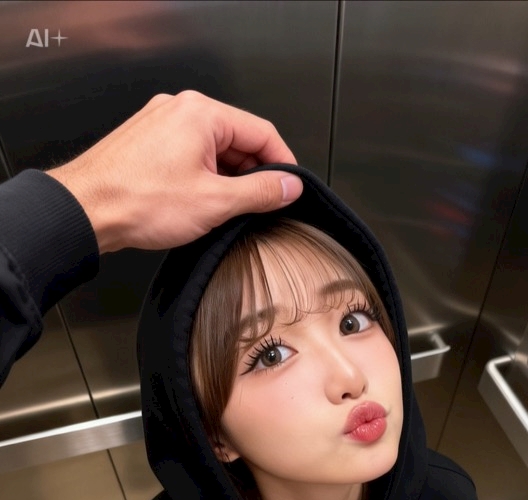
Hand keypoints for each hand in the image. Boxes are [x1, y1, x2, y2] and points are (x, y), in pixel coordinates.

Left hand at [45, 90, 303, 253]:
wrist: (86, 211)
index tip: (290, 187)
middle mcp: (179, 110)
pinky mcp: (146, 144)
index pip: (262, 132)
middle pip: (236, 139)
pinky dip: (203, 178)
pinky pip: (188, 156)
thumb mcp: (215, 202)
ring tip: (226, 211)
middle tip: (262, 206)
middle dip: (253, 174)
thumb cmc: (137, 200)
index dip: (283, 163)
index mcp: (201, 113)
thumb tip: (288, 187)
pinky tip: (200, 204)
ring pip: (212, 150)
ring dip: (227, 179)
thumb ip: (260, 192)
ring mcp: (160, 125)